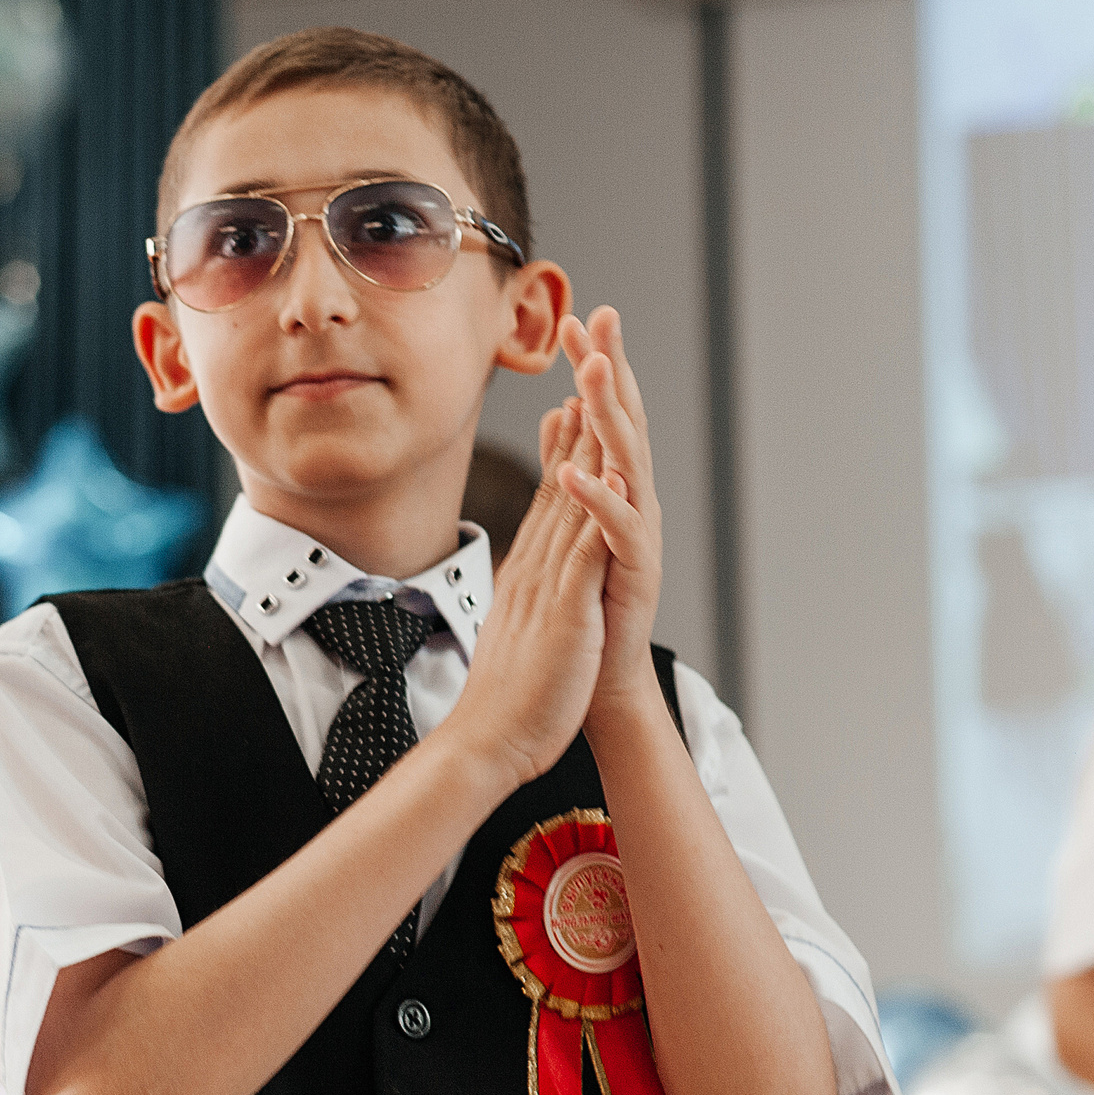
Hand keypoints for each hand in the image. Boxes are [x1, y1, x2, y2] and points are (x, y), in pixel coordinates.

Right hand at [442, 396, 616, 791]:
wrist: (485, 742)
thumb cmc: (507, 698)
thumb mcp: (521, 629)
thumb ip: (530, 593)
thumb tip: (533, 574)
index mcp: (532, 569)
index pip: (555, 491)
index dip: (572, 438)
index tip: (582, 391)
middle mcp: (538, 563)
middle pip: (566, 473)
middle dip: (585, 410)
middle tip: (593, 351)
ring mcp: (549, 582)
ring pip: (575, 496)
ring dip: (592, 437)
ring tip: (602, 381)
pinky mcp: (564, 610)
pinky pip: (585, 549)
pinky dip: (596, 507)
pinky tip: (608, 471)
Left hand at [552, 307, 665, 722]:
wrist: (597, 676)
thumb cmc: (586, 602)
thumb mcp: (570, 521)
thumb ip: (569, 463)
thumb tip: (563, 413)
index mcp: (614, 489)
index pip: (603, 415)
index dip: (593, 367)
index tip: (575, 319)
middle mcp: (633, 504)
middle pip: (623, 424)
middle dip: (612, 369)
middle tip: (600, 318)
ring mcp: (637, 537)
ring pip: (628, 464)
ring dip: (610, 417)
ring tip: (589, 375)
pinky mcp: (634, 574)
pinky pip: (616, 530)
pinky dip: (598, 499)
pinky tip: (576, 471)